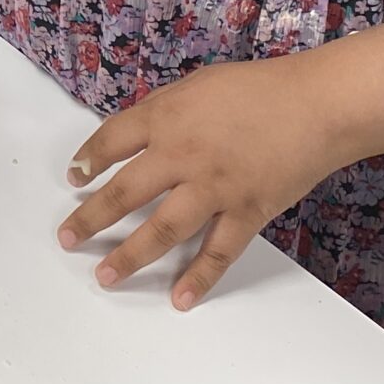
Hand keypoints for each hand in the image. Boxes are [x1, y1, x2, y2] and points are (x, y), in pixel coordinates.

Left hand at [58, 58, 345, 310]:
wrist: (316, 105)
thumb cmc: (258, 88)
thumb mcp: (197, 85)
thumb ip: (163, 111)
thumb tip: (136, 134)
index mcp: (165, 118)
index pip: (110, 141)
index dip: (87, 161)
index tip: (74, 178)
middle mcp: (181, 156)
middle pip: (123, 193)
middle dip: (90, 218)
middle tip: (68, 238)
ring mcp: (213, 188)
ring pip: (161, 230)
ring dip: (129, 256)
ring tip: (105, 276)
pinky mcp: (245, 212)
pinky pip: (217, 252)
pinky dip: (198, 278)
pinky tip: (179, 298)